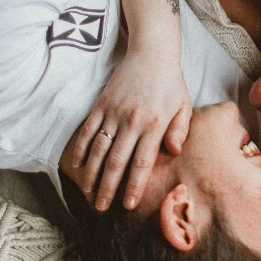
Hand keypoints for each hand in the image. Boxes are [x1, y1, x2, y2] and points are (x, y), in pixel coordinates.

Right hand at [71, 50, 191, 210]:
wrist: (151, 53)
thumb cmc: (171, 84)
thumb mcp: (184, 106)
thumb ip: (179, 130)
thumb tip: (174, 153)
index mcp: (153, 125)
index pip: (141, 163)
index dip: (133, 186)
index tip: (128, 205)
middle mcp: (131, 121)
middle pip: (116, 162)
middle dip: (107, 188)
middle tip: (101, 207)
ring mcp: (113, 113)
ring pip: (98, 150)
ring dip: (91, 174)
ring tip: (88, 194)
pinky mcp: (101, 105)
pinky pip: (87, 131)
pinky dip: (80, 149)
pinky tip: (76, 166)